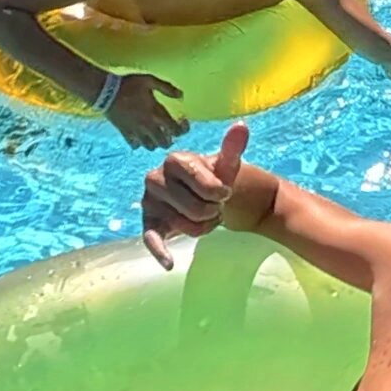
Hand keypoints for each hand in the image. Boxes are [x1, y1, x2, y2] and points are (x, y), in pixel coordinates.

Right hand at [101, 72, 188, 150]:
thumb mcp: (150, 80)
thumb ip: (167, 88)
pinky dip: (140, 143)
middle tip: (167, 129)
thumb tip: (181, 96)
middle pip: (165, 143)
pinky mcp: (125, 133)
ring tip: (155, 133)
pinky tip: (140, 134)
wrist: (106, 91)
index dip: (183, 129)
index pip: (176, 130)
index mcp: (156, 112)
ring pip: (151, 147)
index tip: (181, 120)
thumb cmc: (129, 84)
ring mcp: (136, 131)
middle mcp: (148, 125)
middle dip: (170, 138)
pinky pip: (135, 145)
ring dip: (156, 142)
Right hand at [139, 117, 253, 261]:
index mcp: (174, 159)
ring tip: (204, 217)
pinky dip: (160, 251)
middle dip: (212, 211)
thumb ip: (232, 148)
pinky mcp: (149, 222)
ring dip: (202, 227)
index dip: (219, 193)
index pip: (203, 185)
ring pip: (184, 225)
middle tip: (214, 205)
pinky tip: (169, 264)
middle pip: (195, 208)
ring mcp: (149, 200)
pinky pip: (151, 238)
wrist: (210, 199)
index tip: (225, 191)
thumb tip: (241, 126)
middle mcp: (155, 177)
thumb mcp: (229, 165)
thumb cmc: (218, 179)